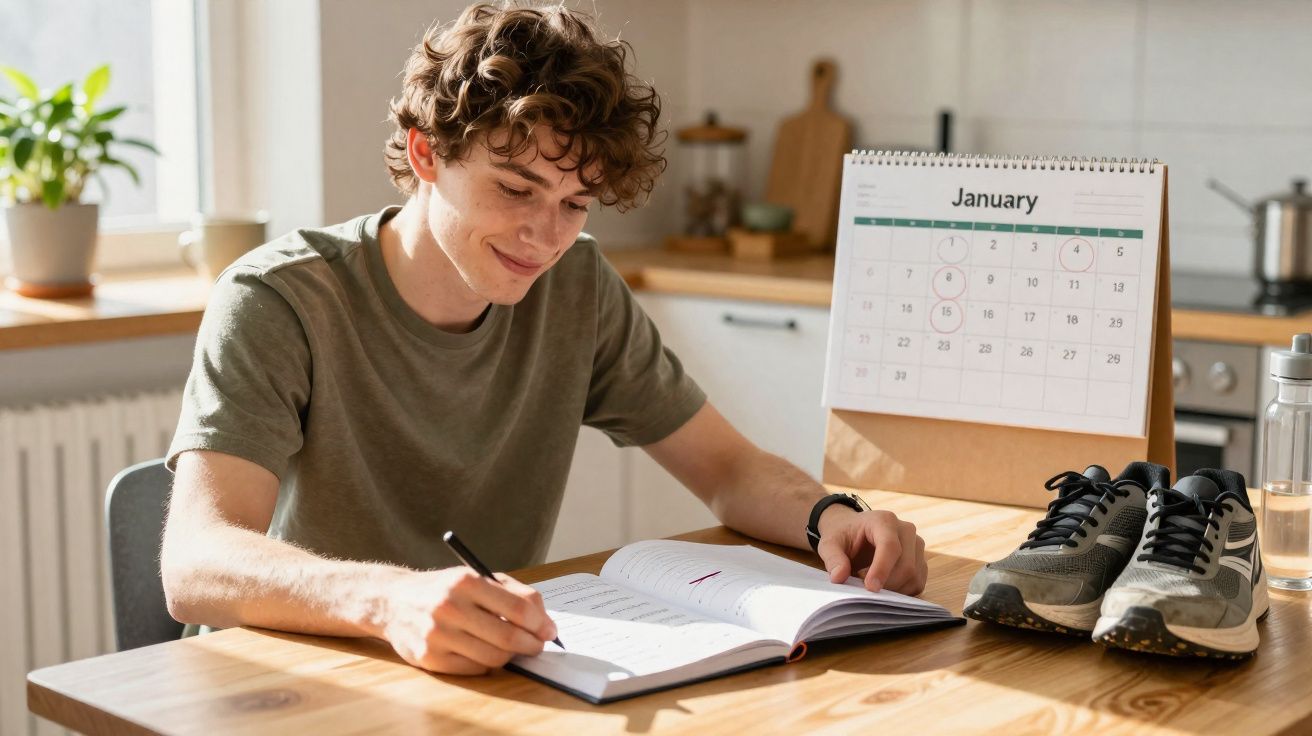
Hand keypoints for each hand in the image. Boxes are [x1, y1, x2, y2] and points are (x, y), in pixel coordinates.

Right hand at [379, 567, 557, 675]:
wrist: (394, 601)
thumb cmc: (444, 589)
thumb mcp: (475, 577)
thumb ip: (512, 592)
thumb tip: (543, 620)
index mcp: (465, 581)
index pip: (517, 608)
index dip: (540, 623)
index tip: (550, 631)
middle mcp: (450, 607)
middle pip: (508, 636)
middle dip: (531, 644)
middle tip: (538, 645)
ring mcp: (437, 635)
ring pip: (493, 657)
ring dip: (511, 656)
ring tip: (511, 648)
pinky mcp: (430, 658)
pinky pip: (474, 669)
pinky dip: (487, 664)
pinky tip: (486, 652)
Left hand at [814, 506, 927, 595]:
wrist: (854, 531)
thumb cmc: (843, 535)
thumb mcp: (829, 543)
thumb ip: (833, 558)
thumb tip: (839, 577)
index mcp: (884, 520)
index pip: (890, 546)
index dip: (882, 569)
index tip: (870, 588)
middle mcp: (906, 530)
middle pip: (906, 565)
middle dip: (886, 584)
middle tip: (863, 590)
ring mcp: (917, 545)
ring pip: (914, 576)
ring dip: (893, 589)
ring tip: (871, 584)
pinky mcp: (920, 560)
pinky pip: (917, 583)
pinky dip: (901, 591)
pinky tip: (883, 586)